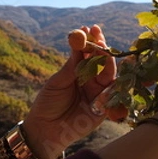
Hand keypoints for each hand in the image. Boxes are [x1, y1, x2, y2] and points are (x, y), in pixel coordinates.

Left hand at [23, 25, 115, 158]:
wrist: (45, 130)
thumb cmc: (47, 104)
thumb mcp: (57, 82)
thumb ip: (72, 66)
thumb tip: (80, 42)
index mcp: (79, 73)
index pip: (89, 54)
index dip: (91, 41)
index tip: (90, 27)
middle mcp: (91, 82)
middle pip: (102, 62)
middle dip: (101, 47)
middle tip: (98, 35)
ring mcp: (99, 95)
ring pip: (109, 75)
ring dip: (107, 61)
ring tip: (102, 48)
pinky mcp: (104, 109)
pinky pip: (112, 95)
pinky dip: (112, 82)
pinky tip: (109, 70)